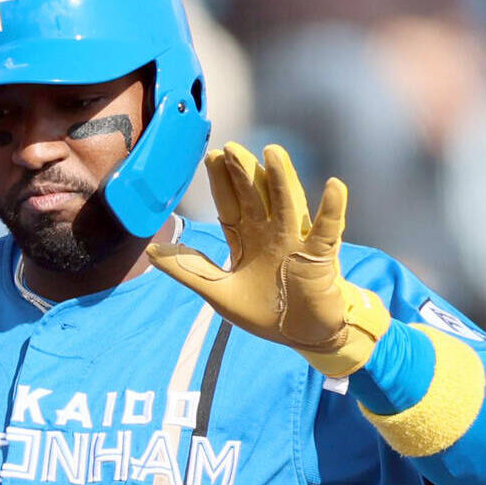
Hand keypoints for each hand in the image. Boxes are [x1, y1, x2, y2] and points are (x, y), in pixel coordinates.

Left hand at [146, 142, 390, 376]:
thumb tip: (151, 251)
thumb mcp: (219, 293)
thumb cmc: (265, 312)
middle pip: (256, 197)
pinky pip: (327, 230)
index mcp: (247, 239)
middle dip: (243, 174)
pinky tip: (335, 186)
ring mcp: (296, 241)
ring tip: (273, 152)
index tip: (211, 157)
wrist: (303, 336)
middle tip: (231, 149)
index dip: (222, 183)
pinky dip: (333, 209)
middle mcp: (271, 233)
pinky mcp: (319, 256)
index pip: (231, 204)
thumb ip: (189, 270)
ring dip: (282, 179)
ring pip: (288, 204)